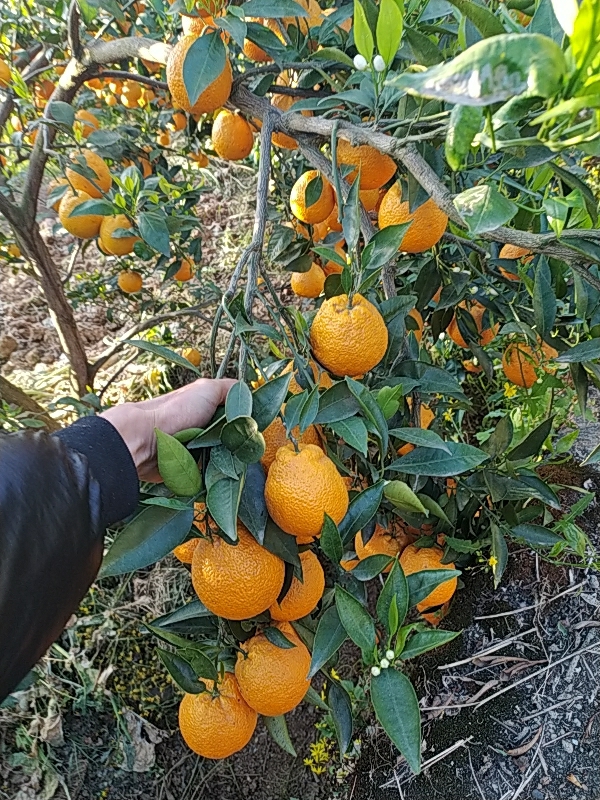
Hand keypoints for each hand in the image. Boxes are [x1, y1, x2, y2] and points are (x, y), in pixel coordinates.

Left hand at [101, 378, 235, 480]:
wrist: (145, 441)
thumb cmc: (176, 411)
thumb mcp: (208, 389)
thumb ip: (231, 388)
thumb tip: (248, 394)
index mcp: (205, 408)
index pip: (234, 416)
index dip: (244, 422)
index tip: (253, 428)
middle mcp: (200, 428)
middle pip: (230, 439)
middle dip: (237, 444)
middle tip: (244, 448)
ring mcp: (194, 450)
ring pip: (223, 458)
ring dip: (228, 461)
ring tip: (233, 462)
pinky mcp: (188, 470)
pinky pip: (210, 475)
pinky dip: (215, 475)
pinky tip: (222, 474)